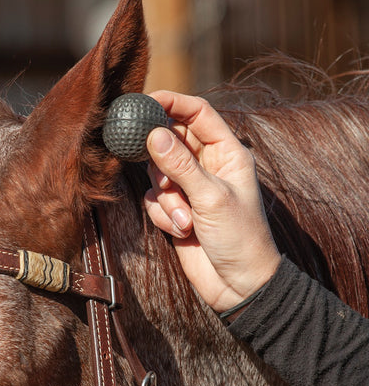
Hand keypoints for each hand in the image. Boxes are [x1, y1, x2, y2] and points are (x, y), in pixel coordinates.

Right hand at [144, 91, 280, 312]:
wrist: (238, 284)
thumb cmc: (239, 237)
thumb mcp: (211, 197)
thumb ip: (181, 165)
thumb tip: (154, 134)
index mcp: (227, 152)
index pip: (198, 113)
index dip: (173, 102)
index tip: (146, 101)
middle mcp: (207, 164)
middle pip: (172, 141)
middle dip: (163, 162)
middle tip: (166, 179)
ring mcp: (190, 186)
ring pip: (158, 172)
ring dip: (167, 197)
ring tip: (185, 218)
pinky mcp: (176, 207)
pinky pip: (155, 197)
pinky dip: (164, 213)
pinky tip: (182, 230)